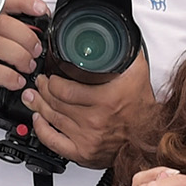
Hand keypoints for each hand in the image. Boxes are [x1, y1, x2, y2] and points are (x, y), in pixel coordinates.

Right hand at [0, 0, 48, 113]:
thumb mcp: (0, 50)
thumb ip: (17, 39)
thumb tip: (41, 37)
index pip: (4, 2)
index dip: (24, 2)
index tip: (41, 10)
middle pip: (3, 23)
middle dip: (26, 37)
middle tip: (36, 51)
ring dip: (19, 56)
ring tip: (28, 67)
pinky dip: (8, 76)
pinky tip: (16, 81)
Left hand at [29, 49, 153, 166]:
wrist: (151, 134)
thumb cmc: (143, 107)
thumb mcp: (137, 72)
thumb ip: (125, 51)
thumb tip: (116, 32)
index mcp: (105, 100)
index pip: (62, 89)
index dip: (50, 81)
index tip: (49, 76)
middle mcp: (95, 121)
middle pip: (54, 103)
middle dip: (42, 90)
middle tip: (39, 83)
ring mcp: (88, 139)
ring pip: (51, 119)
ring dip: (38, 106)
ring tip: (33, 97)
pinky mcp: (84, 153)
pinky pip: (53, 142)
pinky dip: (42, 130)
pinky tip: (39, 119)